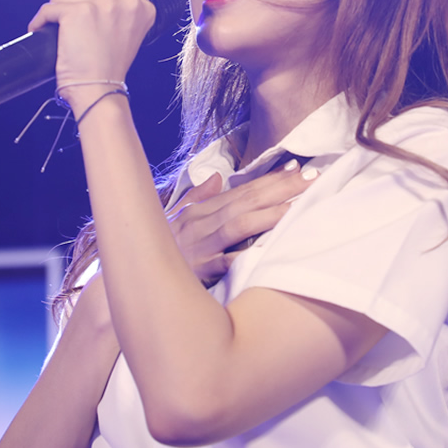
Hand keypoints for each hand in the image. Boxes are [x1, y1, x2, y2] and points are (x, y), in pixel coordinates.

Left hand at [27, 0, 157, 115]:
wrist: (100, 90)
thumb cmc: (108, 69)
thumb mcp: (127, 32)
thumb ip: (118, 10)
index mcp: (142, 6)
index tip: (83, 5)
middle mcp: (126, 2)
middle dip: (72, 3)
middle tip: (73, 27)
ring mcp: (102, 5)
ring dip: (58, 13)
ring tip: (63, 33)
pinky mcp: (77, 12)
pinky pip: (49, 7)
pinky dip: (41, 20)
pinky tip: (41, 30)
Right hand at [168, 161, 316, 285]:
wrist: (135, 278)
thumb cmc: (159, 249)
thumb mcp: (175, 218)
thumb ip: (198, 197)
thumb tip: (217, 179)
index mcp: (200, 211)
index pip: (242, 191)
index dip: (270, 179)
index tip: (298, 169)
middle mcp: (201, 223)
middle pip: (246, 201)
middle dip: (281, 188)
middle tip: (313, 178)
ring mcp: (201, 246)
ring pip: (239, 225)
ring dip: (270, 214)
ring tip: (299, 206)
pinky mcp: (199, 271)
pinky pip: (227, 262)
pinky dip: (247, 254)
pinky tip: (270, 248)